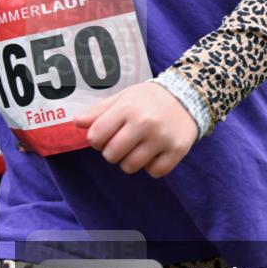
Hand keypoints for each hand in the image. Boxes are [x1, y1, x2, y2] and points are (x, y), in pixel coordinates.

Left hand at [74, 82, 197, 177]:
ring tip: (138, 149)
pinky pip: (155, 172)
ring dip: (130, 161)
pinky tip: (155, 154)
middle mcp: (144, 123)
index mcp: (127, 108)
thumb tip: (76, 122)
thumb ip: (99, 110)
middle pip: (111, 155)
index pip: (96, 137)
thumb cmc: (150, 98)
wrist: (190, 95)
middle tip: (122, 144)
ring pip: (131, 166)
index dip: (96, 140)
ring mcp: (162, 138)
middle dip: (112, 153)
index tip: (106, 136)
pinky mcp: (178, 149)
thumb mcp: (124, 97)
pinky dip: (152, 167)